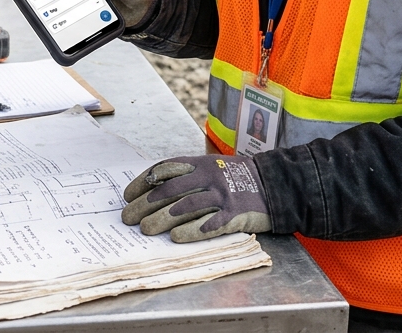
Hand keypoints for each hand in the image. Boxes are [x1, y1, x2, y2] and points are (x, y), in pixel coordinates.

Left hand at [121, 155, 271, 242]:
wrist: (274, 183)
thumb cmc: (236, 178)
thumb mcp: (212, 167)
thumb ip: (188, 175)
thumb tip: (153, 189)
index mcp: (199, 163)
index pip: (164, 170)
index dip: (143, 182)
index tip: (127, 195)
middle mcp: (208, 177)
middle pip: (170, 190)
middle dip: (145, 204)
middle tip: (128, 217)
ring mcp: (222, 195)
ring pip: (185, 207)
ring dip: (162, 219)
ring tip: (145, 229)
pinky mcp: (234, 213)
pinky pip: (210, 223)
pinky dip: (192, 230)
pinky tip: (176, 237)